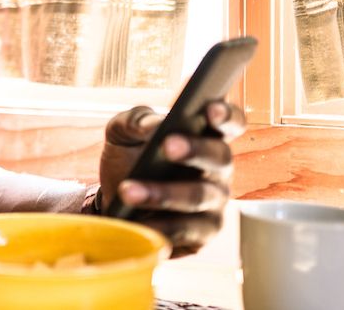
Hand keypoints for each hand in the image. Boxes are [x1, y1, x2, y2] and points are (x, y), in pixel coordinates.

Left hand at [97, 103, 244, 256]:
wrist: (114, 203)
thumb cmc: (129, 160)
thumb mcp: (123, 134)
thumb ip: (135, 121)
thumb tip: (152, 125)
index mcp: (206, 138)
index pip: (230, 123)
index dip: (226, 115)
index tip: (210, 109)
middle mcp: (218, 170)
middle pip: (220, 158)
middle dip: (194, 150)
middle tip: (167, 145)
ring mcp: (214, 204)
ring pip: (198, 197)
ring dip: (163, 194)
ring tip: (128, 191)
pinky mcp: (202, 235)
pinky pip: (185, 231)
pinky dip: (159, 226)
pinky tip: (137, 222)